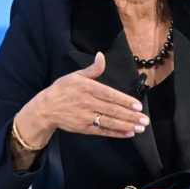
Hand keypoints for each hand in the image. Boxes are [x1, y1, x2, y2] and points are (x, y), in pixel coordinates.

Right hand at [16, 52, 148, 147]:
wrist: (45, 109)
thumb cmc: (62, 90)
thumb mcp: (76, 76)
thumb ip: (93, 69)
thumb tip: (101, 55)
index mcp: (87, 88)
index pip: (109, 95)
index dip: (124, 101)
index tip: (138, 105)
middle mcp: (87, 103)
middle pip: (112, 110)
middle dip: (130, 116)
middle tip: (145, 120)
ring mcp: (85, 117)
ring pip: (109, 122)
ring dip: (126, 125)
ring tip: (140, 127)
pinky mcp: (83, 128)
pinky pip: (102, 131)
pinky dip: (116, 133)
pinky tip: (128, 133)